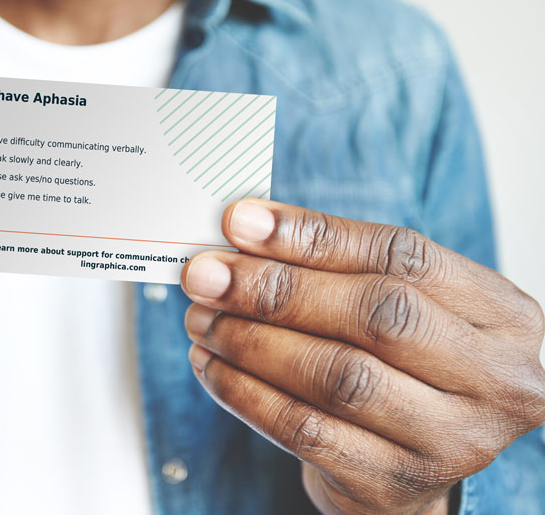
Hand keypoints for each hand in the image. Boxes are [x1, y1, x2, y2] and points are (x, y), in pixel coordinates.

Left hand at [180, 199, 544, 514]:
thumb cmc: (406, 363)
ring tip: (202, 319)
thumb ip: (338, 268)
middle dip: (276, 290)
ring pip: (338, 376)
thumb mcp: (403, 306)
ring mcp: (450, 440)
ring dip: (252, 342)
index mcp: (501, 314)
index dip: (312, 235)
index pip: (403, 256)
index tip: (239, 221)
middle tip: (206, 275)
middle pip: (376, 315)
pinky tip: (212, 367)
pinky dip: (246, 394)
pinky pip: (307, 431)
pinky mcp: (394, 483)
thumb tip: (243, 232)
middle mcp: (493, 378)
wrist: (422, 457)